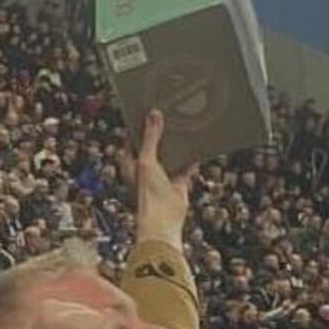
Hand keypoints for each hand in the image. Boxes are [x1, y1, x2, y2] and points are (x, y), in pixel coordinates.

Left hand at [0, 300, 119, 328]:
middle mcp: (52, 307)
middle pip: (93, 313)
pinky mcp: (48, 305)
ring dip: (87, 328)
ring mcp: (49, 304)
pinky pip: (76, 312)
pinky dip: (78, 325)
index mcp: (58, 322)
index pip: (99, 318)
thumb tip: (119, 316)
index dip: (114, 326)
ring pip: (87, 311)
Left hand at [121, 110, 195, 249]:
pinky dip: (192, 154)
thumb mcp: (146, 160)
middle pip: (153, 143)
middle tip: (170, 110)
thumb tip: (153, 115)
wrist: (163, 221)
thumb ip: (151, 137)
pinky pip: (186, 163)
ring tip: (185, 122)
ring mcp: (162, 174)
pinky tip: (199, 141)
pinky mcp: (177, 180)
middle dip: (161, 130)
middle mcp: (145, 167)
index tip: (148, 107)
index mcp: (130, 162)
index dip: (139, 123)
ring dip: (177, 141)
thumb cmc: (147, 195)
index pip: (132, 137)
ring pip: (171, 152)